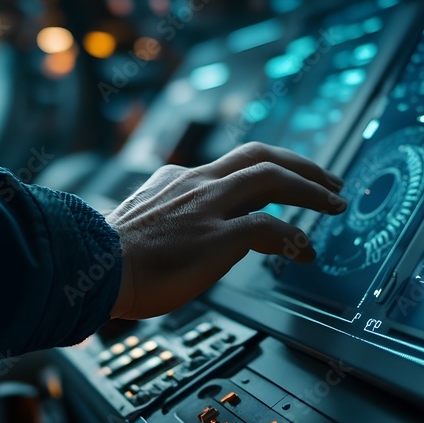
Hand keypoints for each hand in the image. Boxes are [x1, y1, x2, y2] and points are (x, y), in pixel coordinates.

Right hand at [106, 142, 345, 319]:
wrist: (89, 266)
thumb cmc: (106, 257)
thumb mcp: (138, 220)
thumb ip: (162, 214)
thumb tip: (171, 231)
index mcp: (178, 180)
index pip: (230, 165)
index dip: (264, 171)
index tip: (282, 181)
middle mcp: (197, 184)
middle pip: (261, 156)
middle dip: (301, 164)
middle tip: (328, 180)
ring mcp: (209, 207)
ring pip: (272, 178)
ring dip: (311, 189)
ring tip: (334, 203)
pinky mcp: (217, 236)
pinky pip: (269, 229)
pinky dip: (294, 238)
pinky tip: (306, 253)